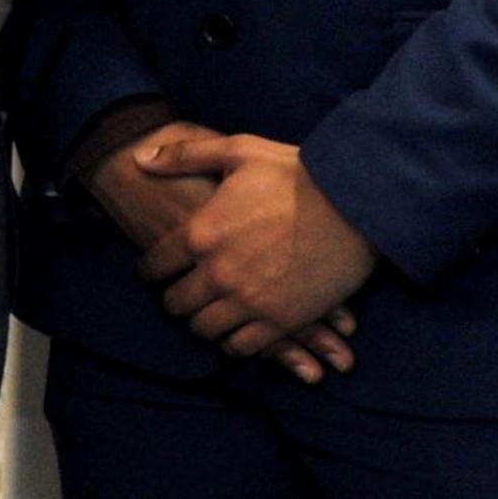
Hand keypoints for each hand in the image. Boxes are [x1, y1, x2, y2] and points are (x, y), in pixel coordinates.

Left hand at [85, 125, 355, 381]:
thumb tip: (139, 159)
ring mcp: (250, 301)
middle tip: (181, 294)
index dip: (150, 270)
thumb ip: (184, 156)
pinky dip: (234, 342)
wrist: (357, 204)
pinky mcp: (283, 320)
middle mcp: (219, 273)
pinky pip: (243, 347)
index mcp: (201, 233)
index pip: (155, 266)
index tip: (154, 272)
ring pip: (205, 329)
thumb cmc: (295, 173)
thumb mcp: (236, 151)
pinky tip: (236, 332)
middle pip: (176, 304)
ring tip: (208, 313)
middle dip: (175, 299)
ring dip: (203, 322)